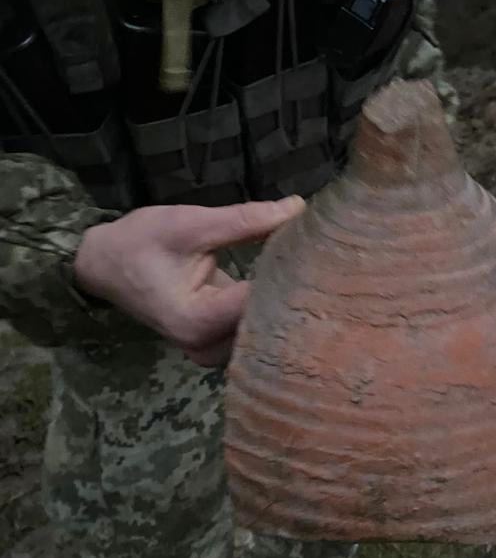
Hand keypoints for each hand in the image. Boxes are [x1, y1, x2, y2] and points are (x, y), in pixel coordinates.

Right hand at [74, 198, 304, 365]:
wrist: (103, 264)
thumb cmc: (140, 242)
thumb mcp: (191, 224)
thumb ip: (245, 220)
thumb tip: (299, 207)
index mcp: (197, 321)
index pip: (262, 305)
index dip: (294, 281)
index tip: (323, 258)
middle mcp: (205, 346)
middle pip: (267, 327)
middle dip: (294, 296)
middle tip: (329, 264)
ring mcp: (210, 350)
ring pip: (263, 334)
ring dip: (284, 305)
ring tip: (314, 273)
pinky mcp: (215, 344)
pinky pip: (253, 331)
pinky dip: (270, 310)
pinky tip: (292, 285)